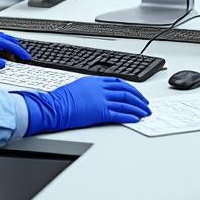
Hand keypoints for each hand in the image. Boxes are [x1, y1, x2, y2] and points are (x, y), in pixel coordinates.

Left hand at [0, 32, 30, 69]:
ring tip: (16, 59)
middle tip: (24, 58)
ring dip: (11, 50)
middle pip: (8, 40)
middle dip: (17, 49)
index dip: (18, 50)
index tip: (25, 57)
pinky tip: (4, 59)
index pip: (7, 43)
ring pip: (3, 43)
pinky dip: (4, 52)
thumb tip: (3, 64)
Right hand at [18, 76, 151, 135]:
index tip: (136, 93)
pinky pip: (119, 114)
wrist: (54, 107)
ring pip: (125, 102)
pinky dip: (129, 116)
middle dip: (138, 98)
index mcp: (95, 81)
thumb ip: (90, 89)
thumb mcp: (77, 87)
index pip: (118, 82)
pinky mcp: (100, 112)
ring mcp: (101, 100)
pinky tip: (135, 118)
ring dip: (137, 108)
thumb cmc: (61, 99)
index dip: (130, 88)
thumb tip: (97, 94)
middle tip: (145, 104)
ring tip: (144, 113)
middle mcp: (100, 89)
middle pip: (125, 91)